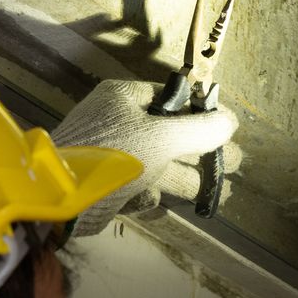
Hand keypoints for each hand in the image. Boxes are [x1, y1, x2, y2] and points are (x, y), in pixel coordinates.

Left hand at [50, 80, 241, 235]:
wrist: (61, 197)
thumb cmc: (112, 153)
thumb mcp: (162, 137)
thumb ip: (200, 130)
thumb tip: (231, 121)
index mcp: (124, 98)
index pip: (172, 98)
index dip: (201, 113)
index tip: (227, 128)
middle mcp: (118, 123)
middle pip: (170, 135)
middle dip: (203, 151)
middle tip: (236, 163)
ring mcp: (112, 156)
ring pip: (159, 164)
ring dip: (188, 177)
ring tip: (222, 191)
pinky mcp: (107, 185)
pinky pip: (138, 187)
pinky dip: (149, 195)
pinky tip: (157, 199)